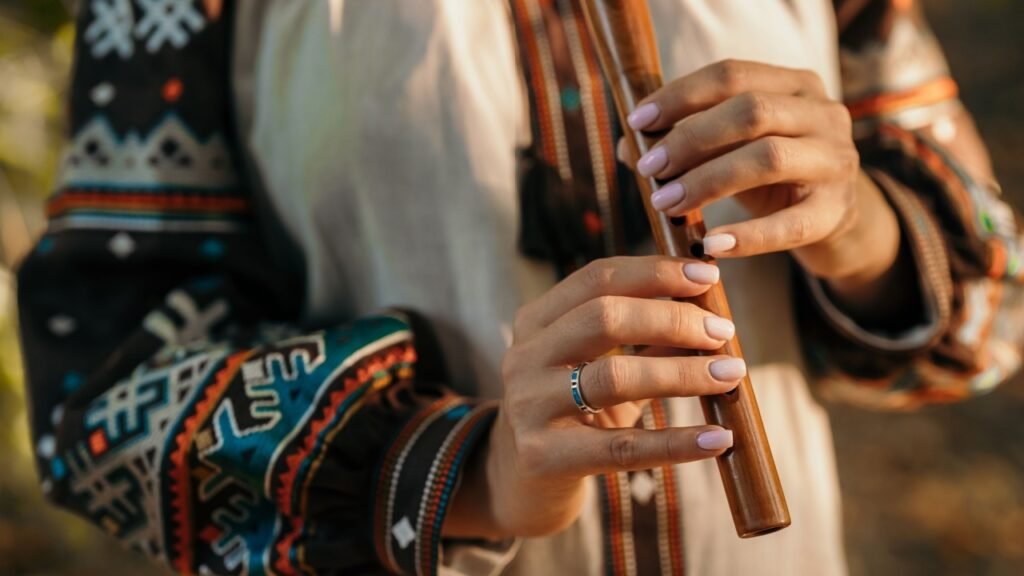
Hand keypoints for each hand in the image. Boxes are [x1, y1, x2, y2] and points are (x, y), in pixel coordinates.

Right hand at [443, 256, 743, 538]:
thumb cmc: (574, 413)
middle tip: (723, 332)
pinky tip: (717, 440)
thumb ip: (644, 338)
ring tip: (730, 374)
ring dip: (682, 371)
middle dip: (672, 319)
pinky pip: (622, 447)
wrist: (521, 480)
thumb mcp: (600, 366)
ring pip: (614, 376)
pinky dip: (677, 442)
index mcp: (536, 321)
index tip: (707, 277)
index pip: (597, 279)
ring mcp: (529, 406)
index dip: (654, 273)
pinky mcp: (543, 456)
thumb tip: (710, 313)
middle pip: (604, 318)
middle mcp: (525, 356)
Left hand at [618, 60, 899, 284]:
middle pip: (751, 112)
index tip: (637, 122)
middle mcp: (823, 114)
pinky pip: (790, 225)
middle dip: (690, 139)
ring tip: (665, 203)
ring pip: (769, 158)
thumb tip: (629, 148)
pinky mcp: (837, 212)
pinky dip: (746, 237)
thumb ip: (686, 143)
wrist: (832, 217)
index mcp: (794, 85)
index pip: (732, 75)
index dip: (680, 96)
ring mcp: (836, 161)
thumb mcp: (732, 149)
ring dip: (707, 181)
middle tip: (649, 168)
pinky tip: (708, 246)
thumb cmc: (770, 175)